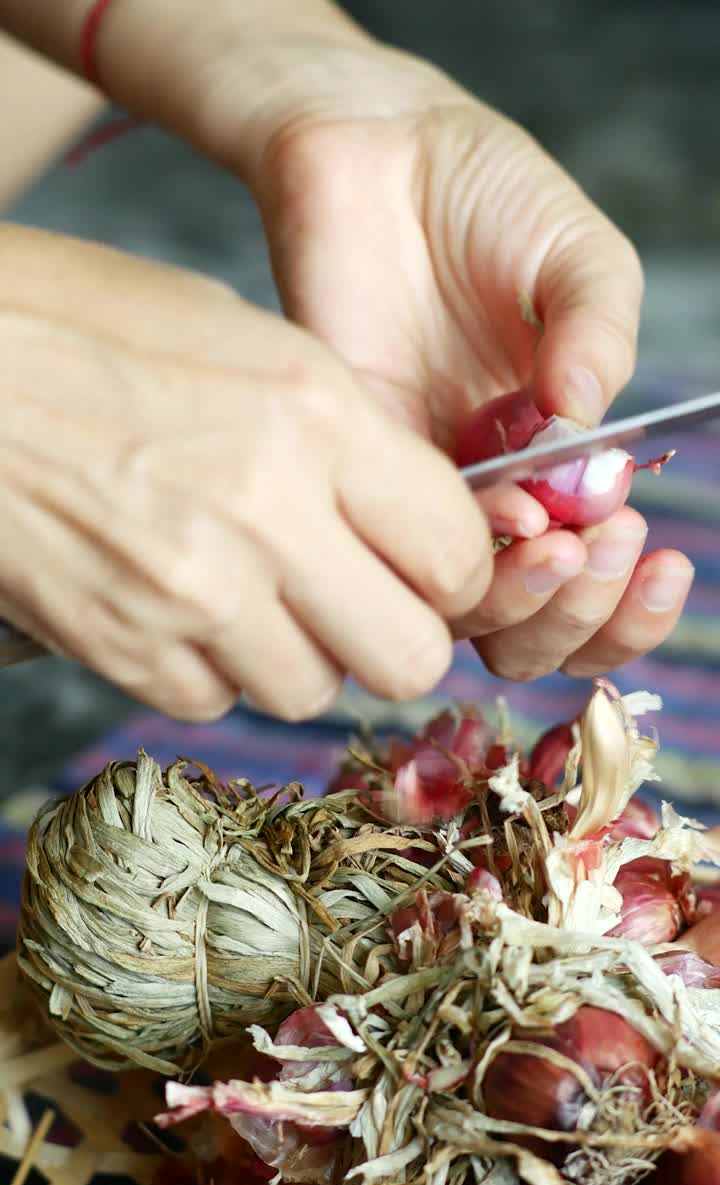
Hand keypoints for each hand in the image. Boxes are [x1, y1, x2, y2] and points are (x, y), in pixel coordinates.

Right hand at [0, 226, 495, 719]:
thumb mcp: (248, 342)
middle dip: (397, 638)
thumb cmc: (85, 326)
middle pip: (408, 658)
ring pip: (309, 691)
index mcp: (316, 416)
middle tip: (364, 603)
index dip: (456, 574)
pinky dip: (211, 668)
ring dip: (299, 655)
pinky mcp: (123, 646)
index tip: (428, 566)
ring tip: (254, 594)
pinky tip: (180, 605)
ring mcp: (191, 593)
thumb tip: (406, 517)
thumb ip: (346, 440)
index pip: (456, 556)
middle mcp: (267, 515)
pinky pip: (212, 700)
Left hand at [199, 23, 693, 678]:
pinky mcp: (355, 464)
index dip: (627, 606)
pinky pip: (395, 546)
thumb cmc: (486, 197)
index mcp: (553, 466)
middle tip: (604, 545)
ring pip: (461, 611)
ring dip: (527, 600)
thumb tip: (591, 428)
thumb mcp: (578, 259)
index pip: (591, 581)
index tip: (656, 559)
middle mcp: (486, 495)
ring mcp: (417, 488)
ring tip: (563, 541)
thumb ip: (599, 337)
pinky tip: (506, 501)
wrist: (377, 148)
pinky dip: (457, 547)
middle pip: (528, 622)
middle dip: (580, 611)